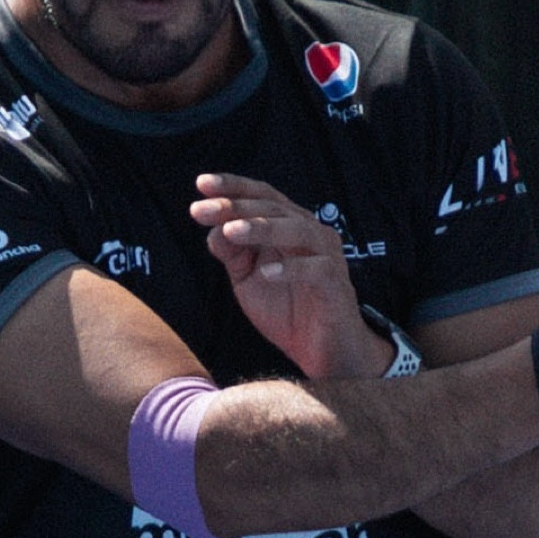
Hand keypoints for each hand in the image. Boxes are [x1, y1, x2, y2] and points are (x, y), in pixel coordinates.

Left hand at [189, 174, 390, 378]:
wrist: (322, 353)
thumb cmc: (288, 312)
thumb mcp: (247, 280)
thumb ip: (232, 254)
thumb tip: (213, 230)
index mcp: (289, 226)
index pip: (263, 196)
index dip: (233, 187)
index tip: (202, 184)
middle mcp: (311, 233)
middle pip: (275, 208)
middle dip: (236, 207)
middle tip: (202, 211)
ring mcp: (327, 256)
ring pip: (298, 230)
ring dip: (262, 228)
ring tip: (231, 231)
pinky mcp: (336, 284)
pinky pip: (316, 269)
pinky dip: (291, 269)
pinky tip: (266, 273)